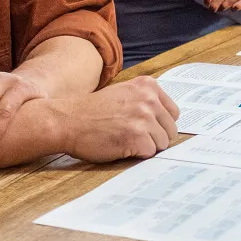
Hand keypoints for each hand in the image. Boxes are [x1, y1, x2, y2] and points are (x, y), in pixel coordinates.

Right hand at [56, 76, 180, 161]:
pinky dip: (137, 154)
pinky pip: (150, 152)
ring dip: (146, 147)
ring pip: (163, 143)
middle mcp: (149, 98)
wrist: (67, 120)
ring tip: (125, 140)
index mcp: (148, 85)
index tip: (147, 129)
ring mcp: (144, 117)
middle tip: (132, 138)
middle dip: (155, 138)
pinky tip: (121, 146)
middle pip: (171, 129)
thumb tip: (167, 121)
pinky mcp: (137, 135)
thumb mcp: (123, 94)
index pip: (173, 113)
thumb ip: (145, 101)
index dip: (160, 125)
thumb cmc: (93, 112)